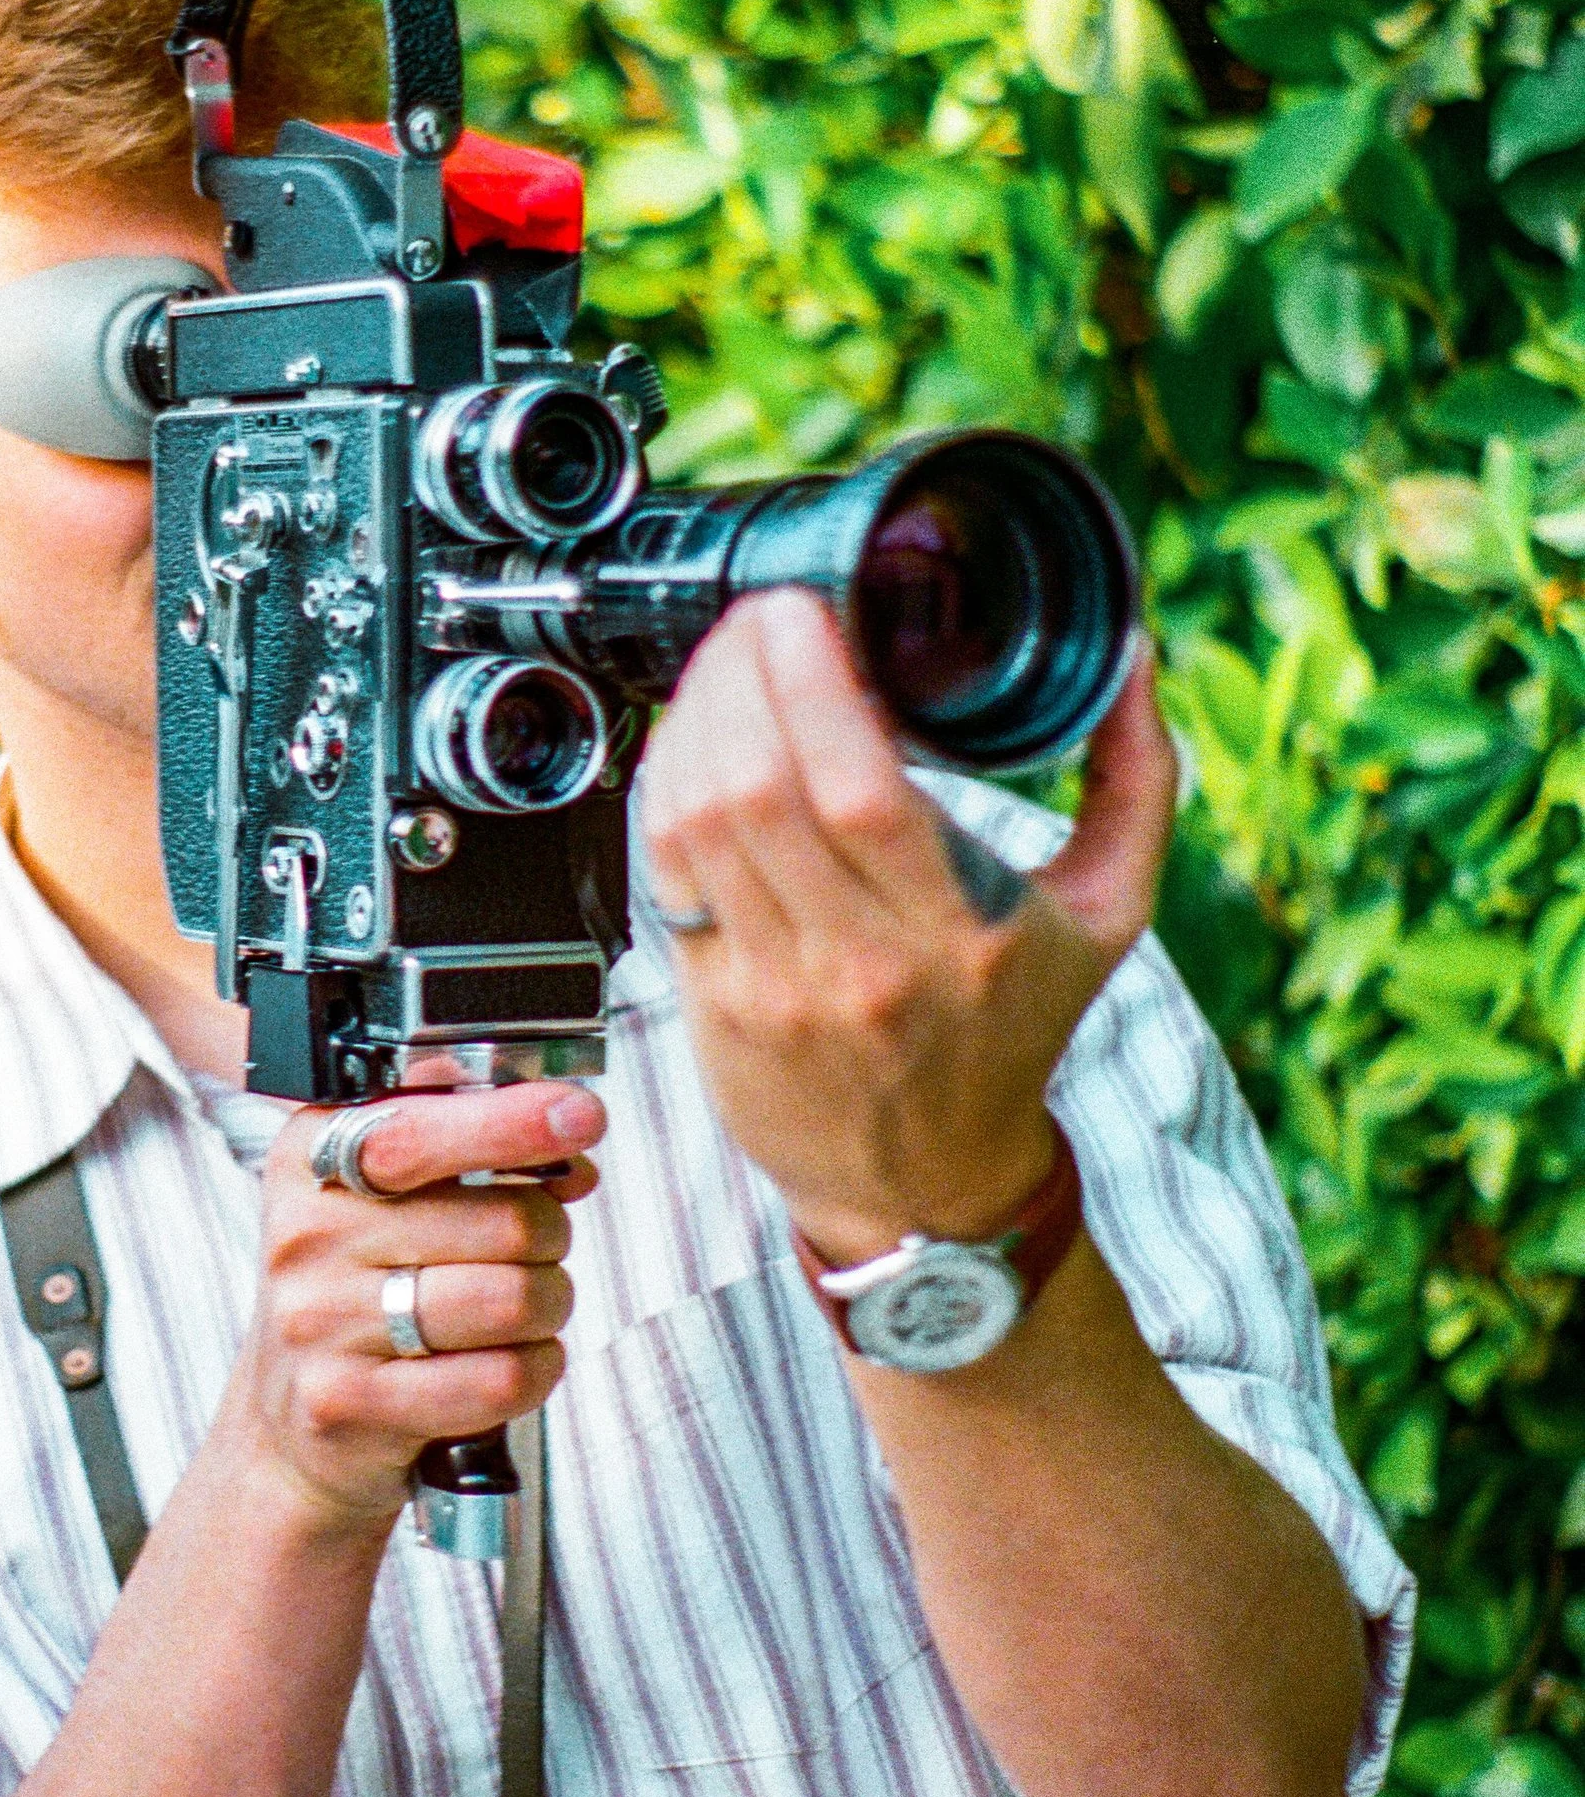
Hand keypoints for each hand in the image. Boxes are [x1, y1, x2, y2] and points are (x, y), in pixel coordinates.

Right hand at [228, 1080, 604, 1536]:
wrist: (295, 1417)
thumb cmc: (365, 1287)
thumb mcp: (388, 1194)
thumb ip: (469, 1143)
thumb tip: (569, 1129)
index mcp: (314, 1157)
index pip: (419, 1129)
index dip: (512, 1121)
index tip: (580, 1116)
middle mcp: (307, 1234)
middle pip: (502, 1221)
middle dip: (549, 1237)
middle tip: (531, 1251)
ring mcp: (319, 1322)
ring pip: (512, 1300)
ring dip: (548, 1306)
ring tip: (518, 1311)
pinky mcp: (348, 1402)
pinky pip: (499, 1379)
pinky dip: (536, 1370)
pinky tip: (510, 1363)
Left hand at [637, 590, 1176, 1262]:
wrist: (925, 1185)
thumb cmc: (1013, 1034)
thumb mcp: (1107, 916)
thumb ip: (1134, 783)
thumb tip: (1135, 657)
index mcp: (959, 936)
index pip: (859, 792)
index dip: (810, 685)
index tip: (806, 610)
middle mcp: (858, 966)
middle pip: (759, 789)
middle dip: (740, 673)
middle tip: (760, 617)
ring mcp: (772, 988)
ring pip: (694, 820)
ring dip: (695, 716)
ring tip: (727, 662)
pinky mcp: (710, 1002)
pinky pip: (662, 868)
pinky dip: (665, 783)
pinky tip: (693, 737)